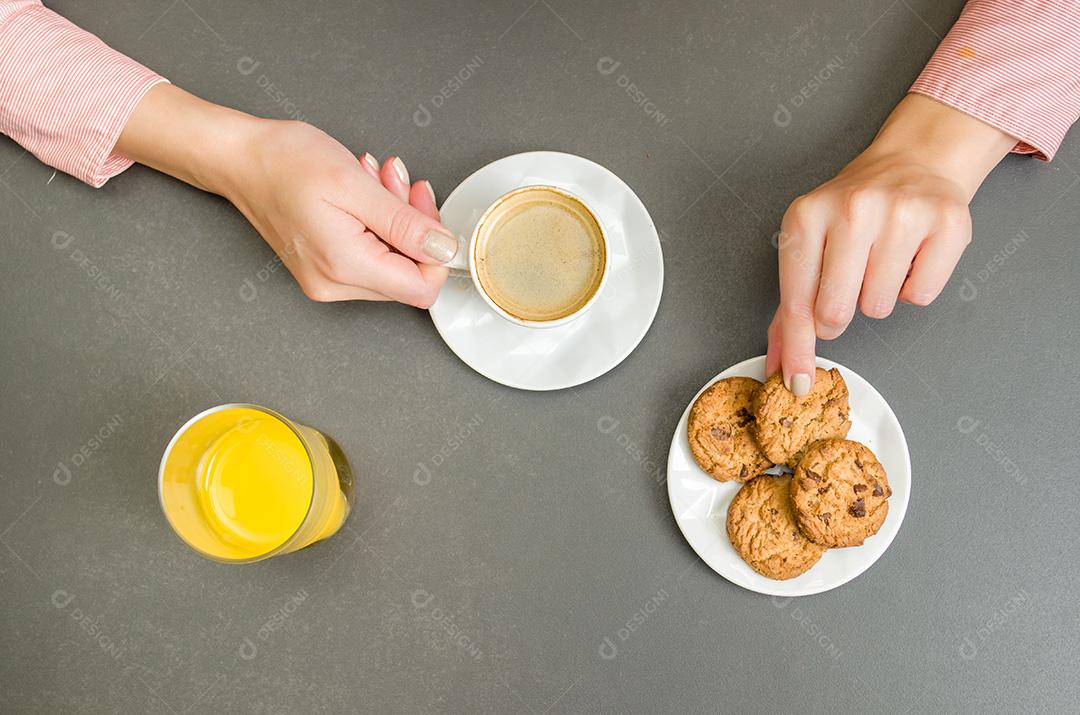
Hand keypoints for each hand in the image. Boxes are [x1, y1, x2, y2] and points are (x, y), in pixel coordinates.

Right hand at [116, 84, 456, 306]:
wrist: (239, 158)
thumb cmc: (285, 163)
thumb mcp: (356, 186)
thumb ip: (406, 225)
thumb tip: (444, 250)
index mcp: (345, 266)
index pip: (422, 288)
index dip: (436, 253)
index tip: (425, 212)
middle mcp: (335, 284)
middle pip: (408, 275)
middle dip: (414, 227)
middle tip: (400, 183)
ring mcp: (327, 280)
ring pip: (391, 263)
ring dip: (396, 219)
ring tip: (377, 180)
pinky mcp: (324, 269)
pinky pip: (370, 256)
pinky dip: (377, 224)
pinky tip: (365, 193)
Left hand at [766, 94, 1016, 393]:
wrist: (912, 161)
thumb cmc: (852, 212)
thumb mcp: (808, 246)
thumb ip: (790, 308)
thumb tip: (778, 365)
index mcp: (806, 216)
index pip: (797, 301)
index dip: (797, 348)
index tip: (797, 382)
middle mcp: (852, 209)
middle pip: (836, 311)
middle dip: (839, 314)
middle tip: (848, 285)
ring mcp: (901, 212)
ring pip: (879, 307)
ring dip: (879, 296)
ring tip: (881, 258)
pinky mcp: (947, 222)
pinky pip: (920, 296)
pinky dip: (913, 287)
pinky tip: (910, 256)